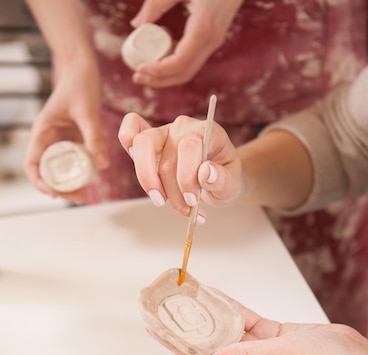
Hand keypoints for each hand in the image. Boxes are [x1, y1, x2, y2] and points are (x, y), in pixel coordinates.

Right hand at [24, 62, 108, 203]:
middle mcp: (49, 139)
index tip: (56, 194)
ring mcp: (61, 140)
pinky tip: (93, 178)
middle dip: (59, 188)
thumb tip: (103, 165)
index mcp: (42, 133)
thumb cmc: (80, 84)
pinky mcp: (73, 139)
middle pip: (47, 172)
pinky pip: (75, 161)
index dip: (41, 182)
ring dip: (70, 183)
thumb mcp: (87, 111)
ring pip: (61, 169)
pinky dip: (81, 172)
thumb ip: (94, 137)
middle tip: (79, 199)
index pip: (33, 165)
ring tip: (85, 195)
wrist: (83, 69)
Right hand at [118, 111, 243, 216]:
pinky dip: (127, 147)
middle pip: (164, 152)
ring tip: (162, 201)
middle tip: (181, 208)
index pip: (189, 147)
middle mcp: (183, 128)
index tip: (193, 201)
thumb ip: (223, 179)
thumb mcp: (233, 184)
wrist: (219, 177)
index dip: (187, 178)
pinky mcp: (149, 141)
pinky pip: (129, 131)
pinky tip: (143, 171)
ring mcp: (164, 132)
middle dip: (169, 186)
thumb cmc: (224, 179)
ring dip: (148, 180)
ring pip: (141, 145)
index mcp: (207, 132)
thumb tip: (206, 172)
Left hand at [129, 0, 243, 86]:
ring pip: (188, 70)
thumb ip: (156, 4)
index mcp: (203, 28)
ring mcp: (213, 42)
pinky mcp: (211, 41)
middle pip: (184, 73)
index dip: (159, 71)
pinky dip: (174, 63)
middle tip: (137, 77)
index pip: (180, 62)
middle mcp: (211, 41)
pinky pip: (191, 60)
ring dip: (166, 75)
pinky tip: (158, 54)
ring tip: (144, 71)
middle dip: (159, 80)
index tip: (140, 69)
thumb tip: (136, 24)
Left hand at [149, 292, 363, 354]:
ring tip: (185, 299)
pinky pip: (244, 319)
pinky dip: (231, 307)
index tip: (157, 332)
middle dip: (187, 329)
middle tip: (164, 311)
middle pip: (209, 343)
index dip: (178, 346)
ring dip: (208, 314)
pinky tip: (215, 295)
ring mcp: (258, 348)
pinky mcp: (270, 334)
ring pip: (225, 328)